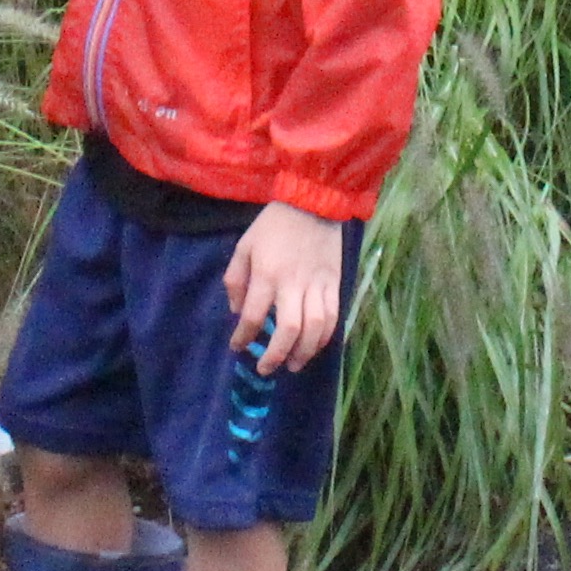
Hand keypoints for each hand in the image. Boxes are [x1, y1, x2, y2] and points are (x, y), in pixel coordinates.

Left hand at [223, 201, 347, 375]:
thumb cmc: (273, 225)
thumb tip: (237, 310)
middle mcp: (293, 284)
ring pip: (315, 328)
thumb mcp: (244, 245)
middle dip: (276, 355)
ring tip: (292, 365)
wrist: (312, 202)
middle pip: (289, 330)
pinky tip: (314, 347)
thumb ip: (235, 279)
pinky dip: (325, 337)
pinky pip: (333, 318)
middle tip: (265, 369)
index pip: (253, 316)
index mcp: (267, 274)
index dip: (243, 337)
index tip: (237, 347)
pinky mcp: (334, 284)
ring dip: (304, 352)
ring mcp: (317, 285)